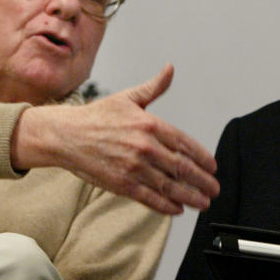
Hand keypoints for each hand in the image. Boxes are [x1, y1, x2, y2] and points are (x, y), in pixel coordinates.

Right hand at [12, 63, 219, 214]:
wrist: (65, 135)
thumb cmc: (96, 116)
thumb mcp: (128, 97)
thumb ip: (154, 87)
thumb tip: (170, 69)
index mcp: (149, 124)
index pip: (185, 144)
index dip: (203, 158)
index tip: (213, 167)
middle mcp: (145, 146)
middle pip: (182, 168)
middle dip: (202, 181)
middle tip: (214, 189)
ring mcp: (133, 167)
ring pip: (170, 186)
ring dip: (190, 197)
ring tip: (202, 203)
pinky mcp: (121, 184)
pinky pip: (150, 198)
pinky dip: (166, 206)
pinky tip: (177, 209)